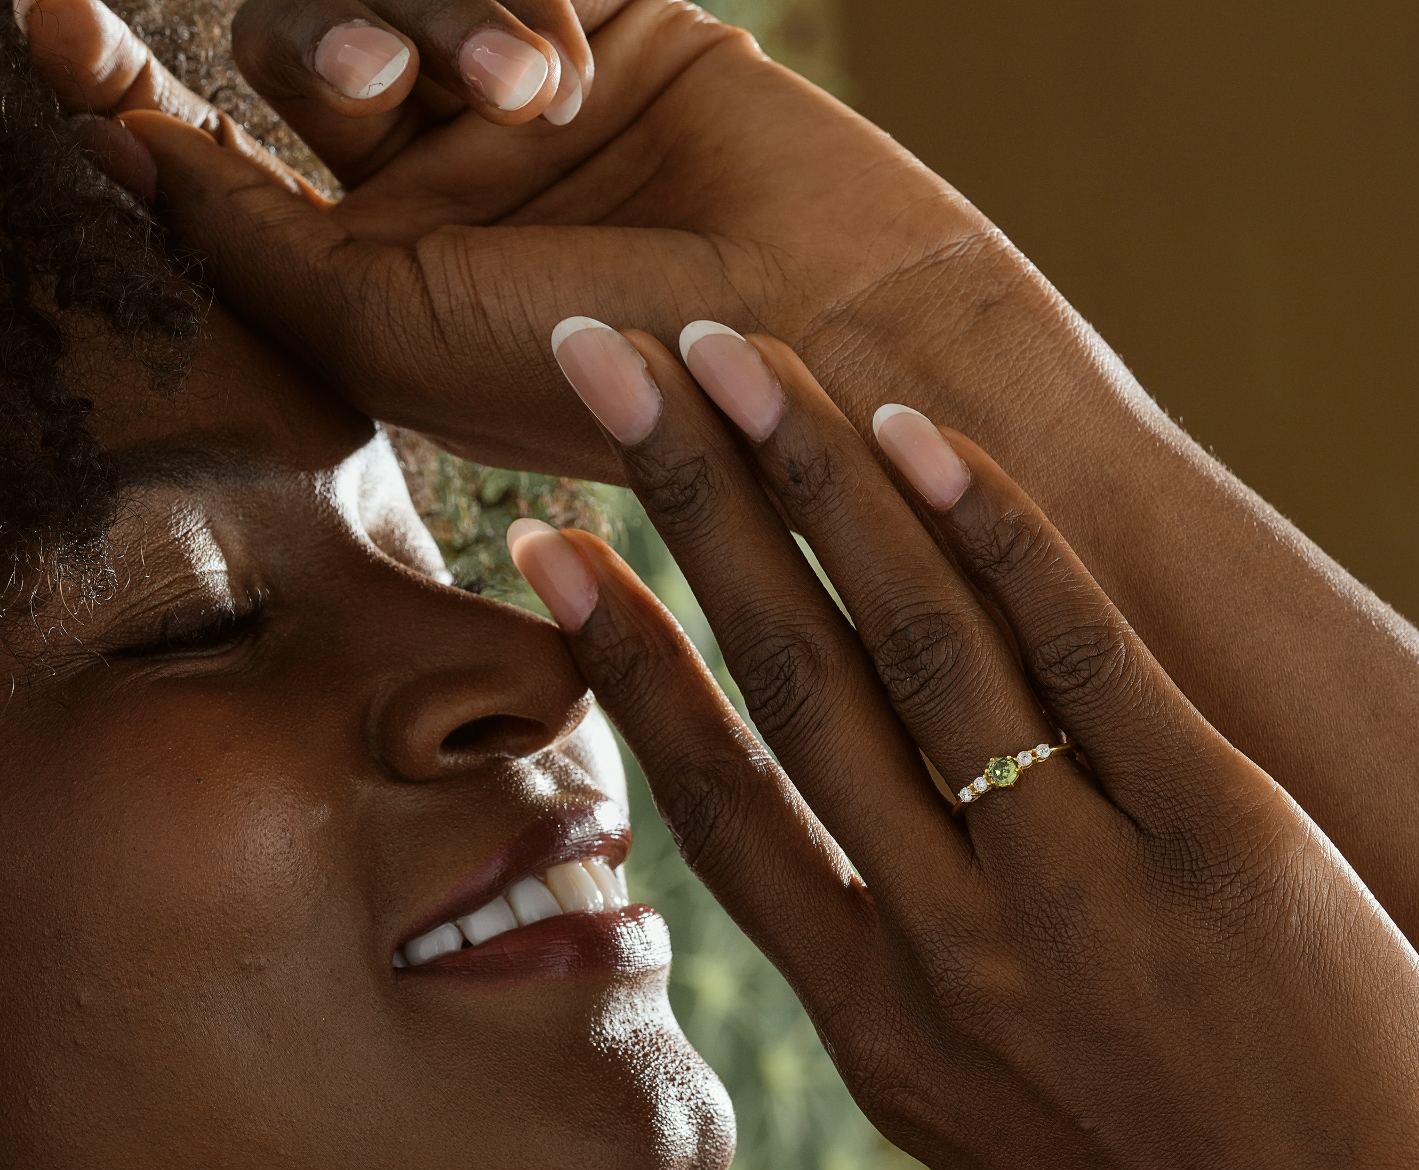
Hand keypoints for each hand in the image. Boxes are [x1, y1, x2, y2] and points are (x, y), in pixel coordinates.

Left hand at [32, 0, 1022, 481]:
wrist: (822, 331)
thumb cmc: (610, 367)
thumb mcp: (394, 331)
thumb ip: (247, 242)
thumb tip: (124, 143)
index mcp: (382, 286)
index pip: (219, 164)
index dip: (119, 83)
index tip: (46, 16)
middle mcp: (444, 193)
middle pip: (301, 42)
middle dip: (326, 37)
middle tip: (379, 75)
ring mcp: (526, 109)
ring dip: (444, 12)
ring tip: (540, 88)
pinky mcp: (614, 27)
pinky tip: (574, 57)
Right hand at [508, 320, 1418, 1169]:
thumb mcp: (994, 1131)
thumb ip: (915, 997)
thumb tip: (880, 868)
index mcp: (876, 1031)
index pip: (718, 806)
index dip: (627, 661)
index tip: (549, 544)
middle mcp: (946, 953)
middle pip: (789, 685)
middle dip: (686, 506)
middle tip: (605, 366)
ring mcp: (1076, 895)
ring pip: (913, 645)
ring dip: (814, 478)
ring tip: (737, 356)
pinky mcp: (1225, 843)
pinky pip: (1082, 655)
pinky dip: (995, 532)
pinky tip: (919, 434)